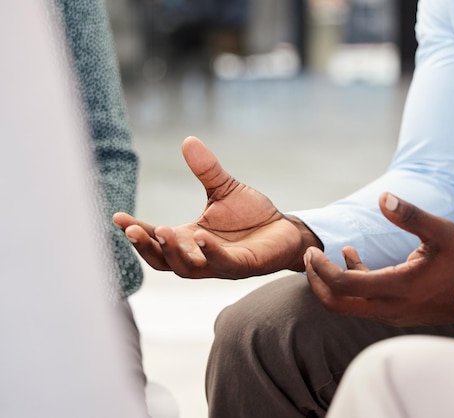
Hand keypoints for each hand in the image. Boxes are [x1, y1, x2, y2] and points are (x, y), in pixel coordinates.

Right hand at [113, 136, 320, 278]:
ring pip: (187, 268)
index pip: (156, 238)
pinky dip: (210, 252)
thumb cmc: (252, 215)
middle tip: (131, 230)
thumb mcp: (224, 188)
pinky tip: (201, 236)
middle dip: (146, 246)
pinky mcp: (243, 266)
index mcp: (189, 238)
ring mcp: (220, 264)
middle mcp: (199, 256)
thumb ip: (206, 170)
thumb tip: (188, 139)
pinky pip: (223, 263)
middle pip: (163, 260)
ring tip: (161, 230)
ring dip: (172, 252)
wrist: (285, 230)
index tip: (117, 216)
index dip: (136, 230)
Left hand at [303, 192, 453, 325]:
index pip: (344, 285)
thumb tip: (383, 196)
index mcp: (398, 288)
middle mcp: (390, 307)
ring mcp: (392, 313)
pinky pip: (363, 303)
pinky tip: (353, 255)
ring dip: (332, 282)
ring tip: (324, 253)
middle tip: (308, 254)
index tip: (312, 250)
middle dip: (317, 280)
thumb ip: (411, 215)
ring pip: (348, 306)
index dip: (321, 268)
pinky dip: (352, 282)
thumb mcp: (442, 231)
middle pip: (337, 304)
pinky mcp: (396, 312)